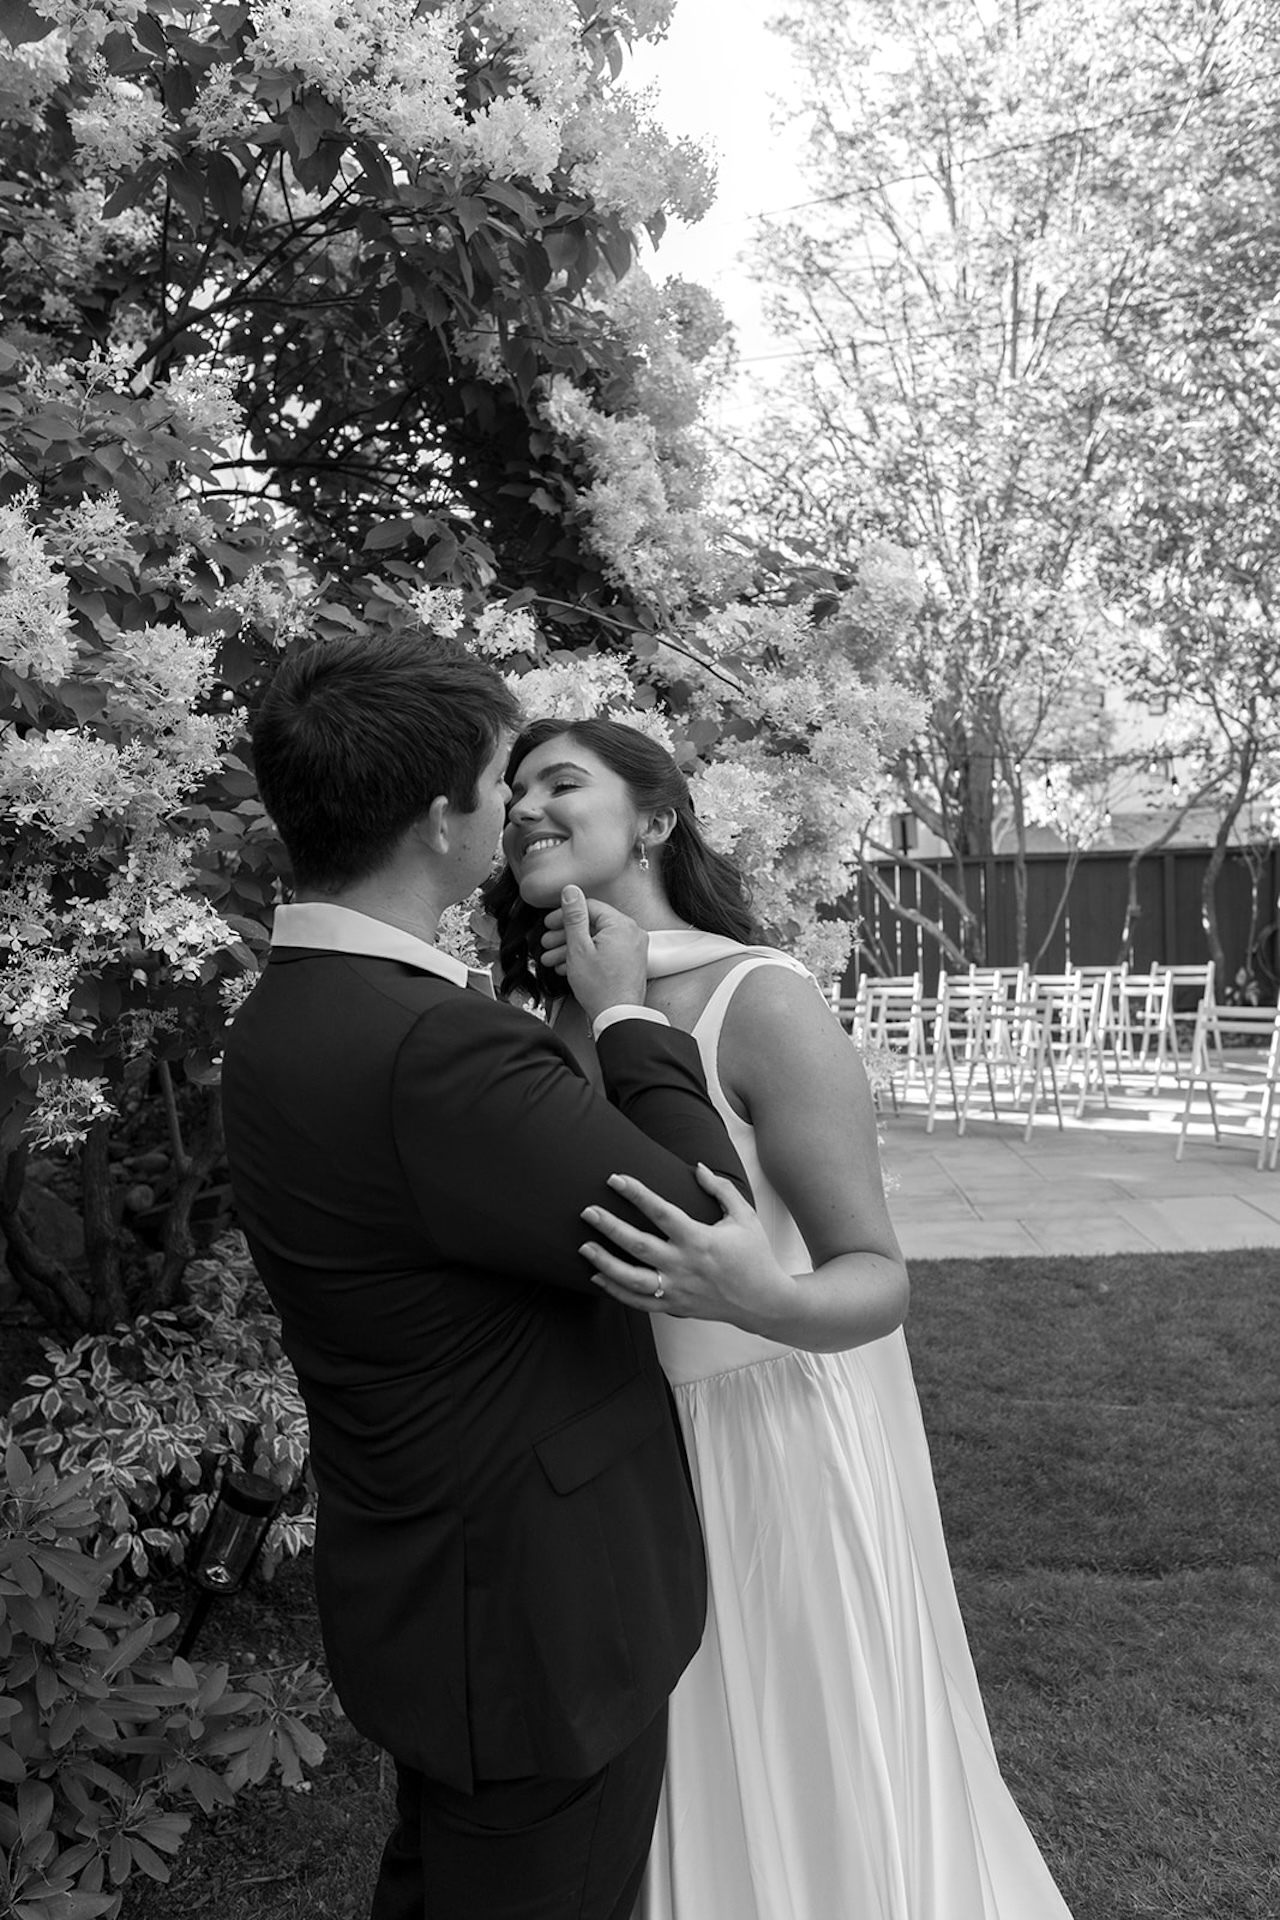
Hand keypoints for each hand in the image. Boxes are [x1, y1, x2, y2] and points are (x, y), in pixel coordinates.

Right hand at [552, 887, 648, 1025]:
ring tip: (552, 959)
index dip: (564, 915)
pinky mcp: (630, 962)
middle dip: (565, 935)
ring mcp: (633, 948)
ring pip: (597, 940)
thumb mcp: (578, 948)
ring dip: (572, 948)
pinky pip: (606, 951)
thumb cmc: (599, 987)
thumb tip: (571, 891)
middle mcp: (631, 933)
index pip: (589, 907)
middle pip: (592, 925)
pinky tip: (568, 967)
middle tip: (547, 943)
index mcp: (621, 925)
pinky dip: (587, 956)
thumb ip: (574, 916)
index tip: (549, 924)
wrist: (617, 1016)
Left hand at [578, 1163, 797, 1333]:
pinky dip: (616, 1291)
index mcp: (700, 1239)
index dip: (636, 1194)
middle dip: (609, 1227)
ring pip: (632, 1278)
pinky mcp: (675, 1306)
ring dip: (605, 1262)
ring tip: (584, 1247)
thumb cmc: (755, 1255)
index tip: (615, 1179)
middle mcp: (684, 1265)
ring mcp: (677, 1288)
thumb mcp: (745, 1216)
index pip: (660, 1212)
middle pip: (638, 1244)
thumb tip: (698, 1167)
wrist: (763, 1302)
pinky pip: (639, 1302)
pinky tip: (598, 1277)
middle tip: (586, 1211)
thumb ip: (720, 1189)